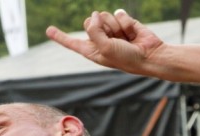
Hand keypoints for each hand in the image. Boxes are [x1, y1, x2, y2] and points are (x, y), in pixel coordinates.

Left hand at [47, 10, 164, 75]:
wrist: (150, 56)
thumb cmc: (127, 59)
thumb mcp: (105, 49)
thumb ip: (94, 31)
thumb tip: (95, 15)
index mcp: (92, 50)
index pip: (73, 42)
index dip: (61, 36)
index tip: (49, 30)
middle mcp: (100, 40)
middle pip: (89, 22)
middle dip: (101, 27)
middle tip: (114, 39)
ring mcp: (112, 30)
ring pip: (104, 15)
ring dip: (115, 26)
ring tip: (125, 38)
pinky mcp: (124, 22)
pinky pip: (118, 13)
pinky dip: (126, 23)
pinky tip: (132, 33)